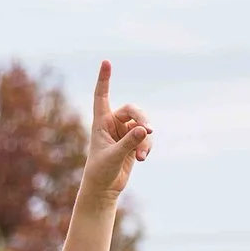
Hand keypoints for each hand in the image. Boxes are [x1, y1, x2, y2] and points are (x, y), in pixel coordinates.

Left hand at [77, 61, 151, 205]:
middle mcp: (112, 124)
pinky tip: (142, 159)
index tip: (107, 62)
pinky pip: (146, 138)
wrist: (103, 188)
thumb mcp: (114, 156)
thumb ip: (129, 143)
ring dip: (146, 140)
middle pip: (133, 111)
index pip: (101, 96)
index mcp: (100, 122)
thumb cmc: (100, 171)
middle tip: (150, 131)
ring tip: (142, 156)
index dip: (104, 79)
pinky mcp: (133, 143)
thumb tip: (145, 130)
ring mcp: (124, 133)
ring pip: (143, 126)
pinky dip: (147, 147)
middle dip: (143, 120)